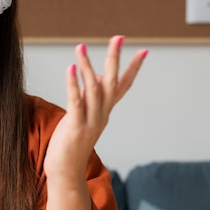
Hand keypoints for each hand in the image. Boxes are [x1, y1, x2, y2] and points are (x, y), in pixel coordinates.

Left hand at [43, 35, 147, 180]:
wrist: (66, 172)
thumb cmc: (71, 144)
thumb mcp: (83, 117)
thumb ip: (89, 98)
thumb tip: (93, 75)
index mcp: (104, 112)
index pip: (123, 87)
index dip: (133, 69)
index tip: (144, 50)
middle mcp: (101, 115)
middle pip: (112, 82)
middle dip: (115, 59)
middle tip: (118, 37)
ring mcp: (90, 121)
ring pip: (93, 89)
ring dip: (87, 66)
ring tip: (80, 47)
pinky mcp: (75, 126)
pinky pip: (76, 101)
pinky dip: (73, 84)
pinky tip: (70, 68)